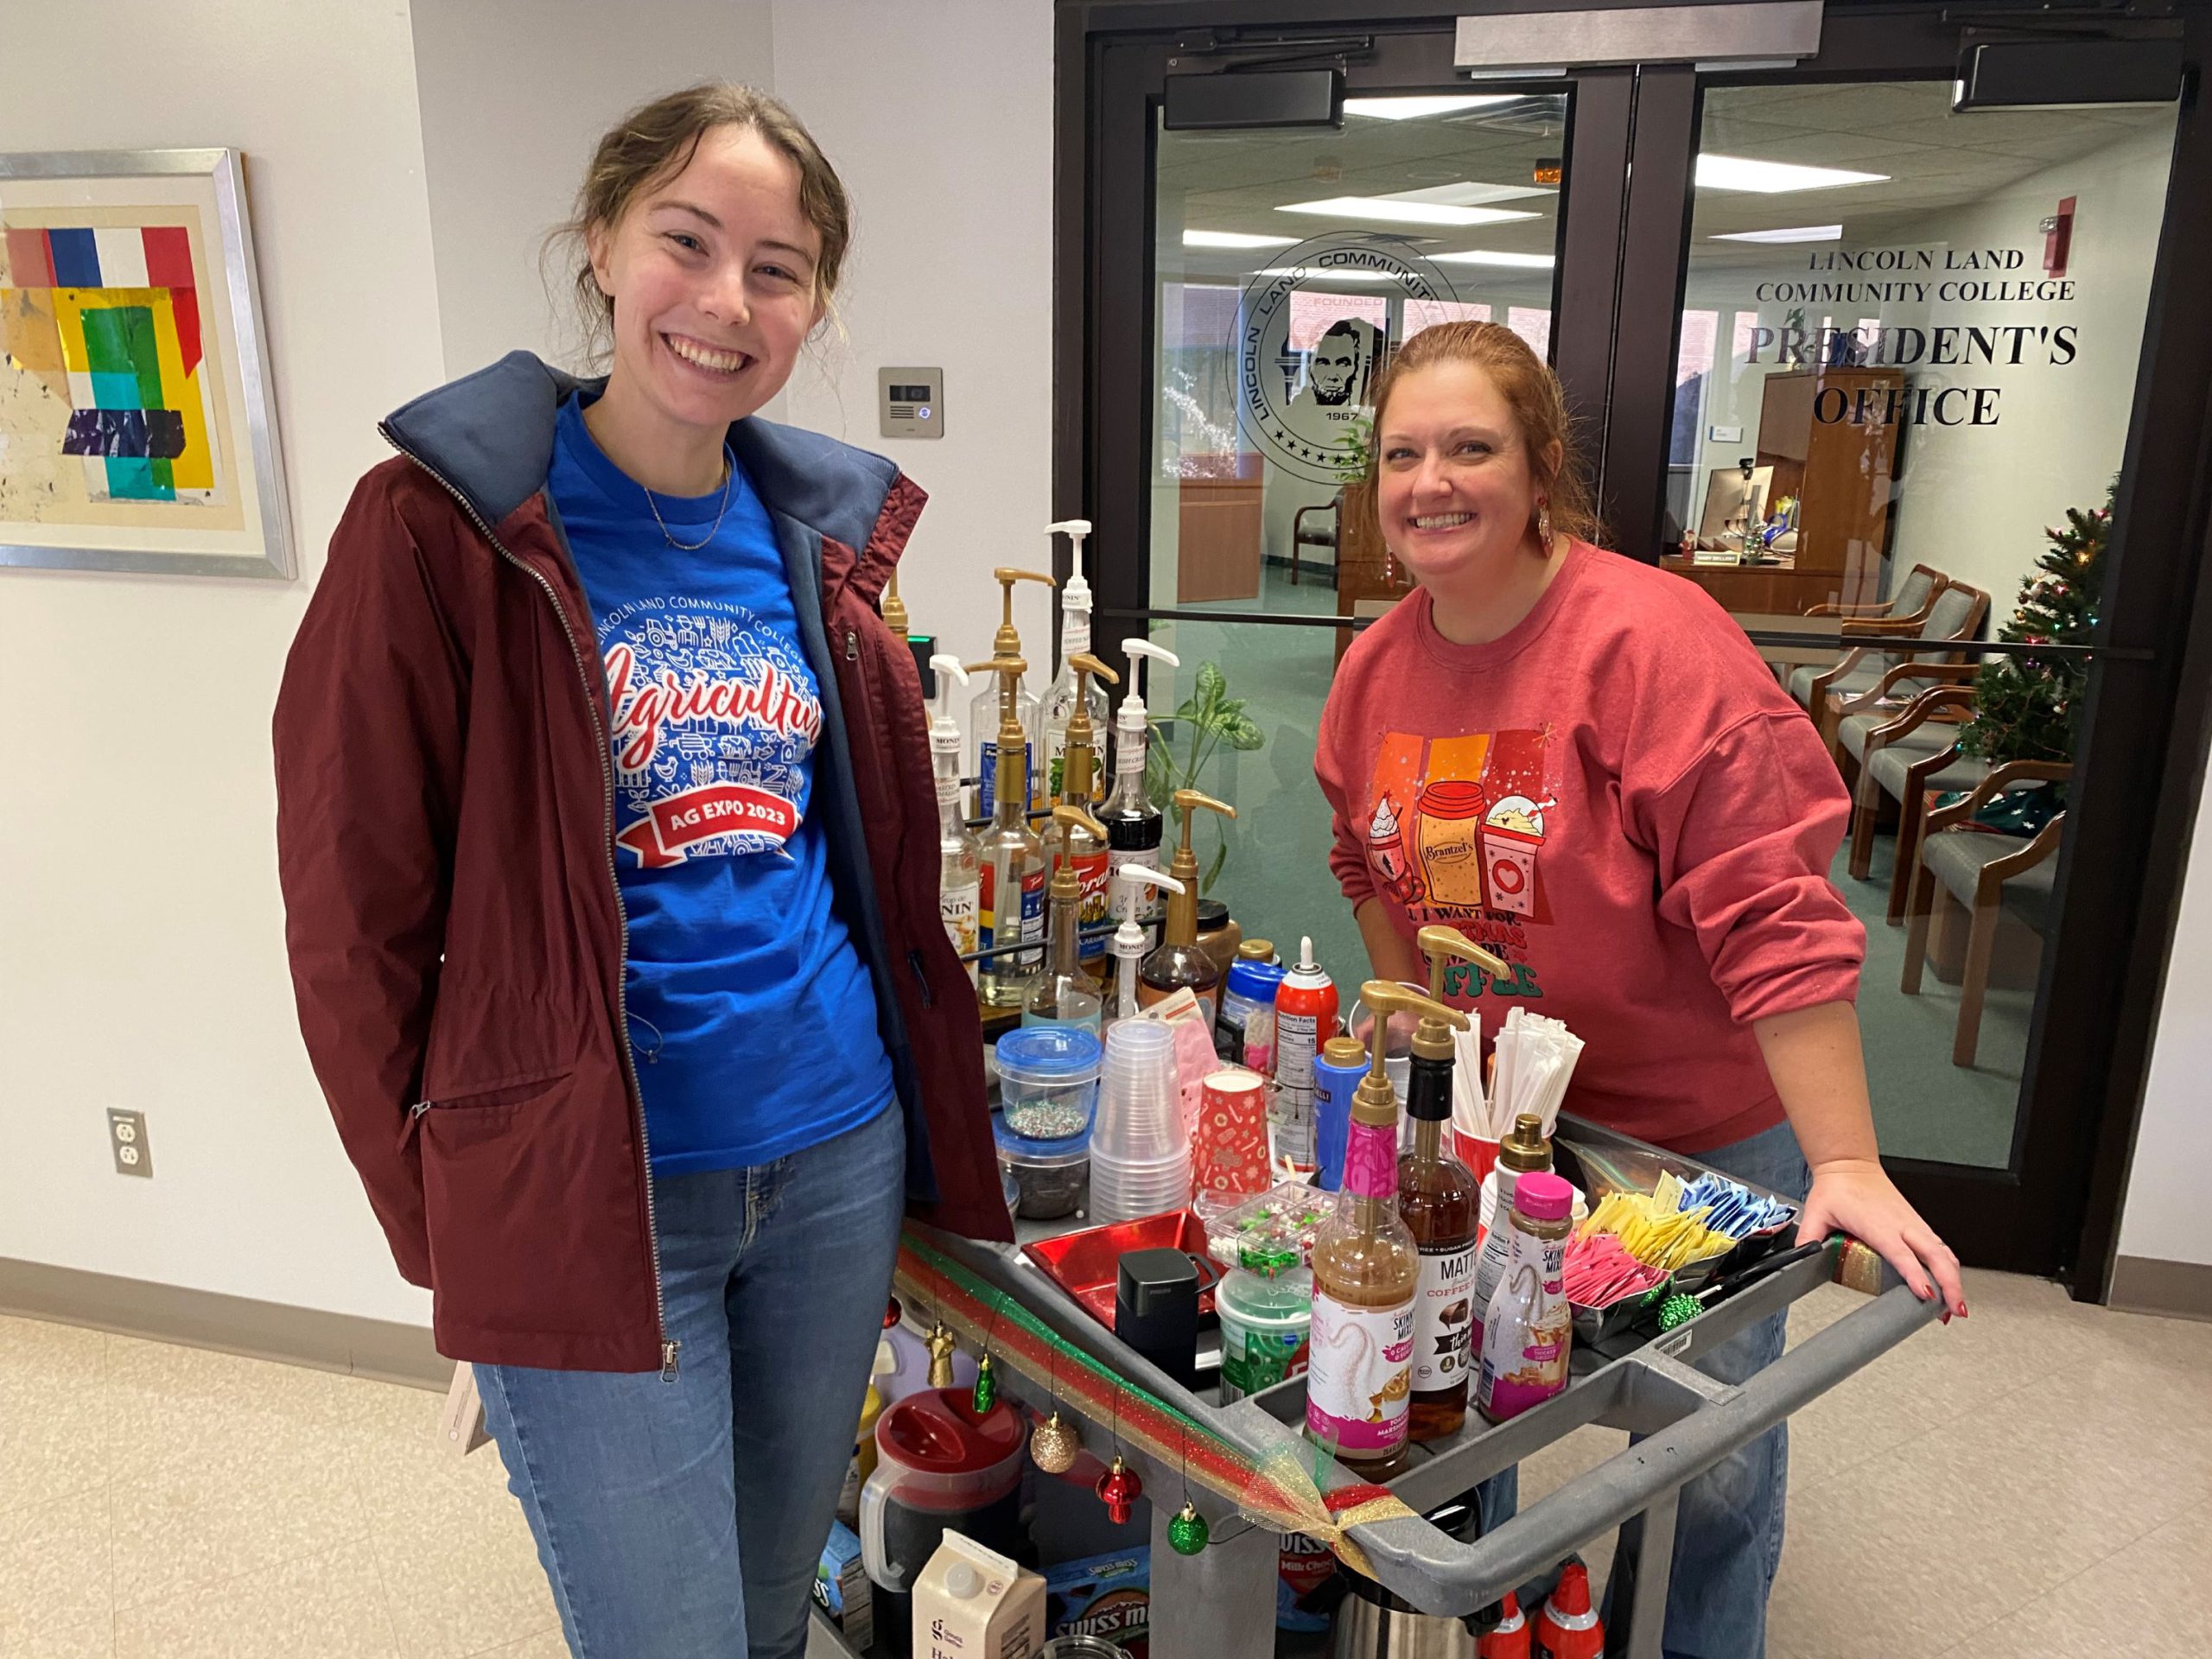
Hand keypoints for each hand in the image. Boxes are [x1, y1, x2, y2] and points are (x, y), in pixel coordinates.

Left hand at [1798, 1158, 1966, 1319]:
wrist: (1850, 1165)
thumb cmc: (1838, 1188)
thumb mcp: (1816, 1213)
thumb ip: (1808, 1238)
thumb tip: (1800, 1259)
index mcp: (1878, 1223)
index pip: (1901, 1253)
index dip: (1915, 1274)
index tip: (1925, 1293)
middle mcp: (1901, 1224)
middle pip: (1935, 1256)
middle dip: (1949, 1284)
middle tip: (1953, 1311)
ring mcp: (1913, 1223)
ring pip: (1943, 1253)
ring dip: (1954, 1279)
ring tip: (1956, 1307)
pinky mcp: (1917, 1224)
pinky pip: (1940, 1247)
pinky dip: (1950, 1267)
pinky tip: (1951, 1283)